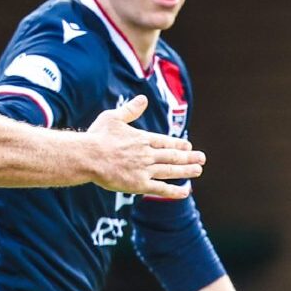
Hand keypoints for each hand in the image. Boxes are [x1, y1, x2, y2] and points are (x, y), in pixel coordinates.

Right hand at [86, 95, 204, 197]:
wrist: (88, 157)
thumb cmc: (97, 136)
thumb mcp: (113, 117)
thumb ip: (130, 110)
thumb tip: (143, 99)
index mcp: (142, 138)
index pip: (165, 141)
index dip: (178, 144)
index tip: (188, 146)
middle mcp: (147, 154)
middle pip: (172, 156)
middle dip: (189, 157)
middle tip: (202, 158)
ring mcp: (144, 170)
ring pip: (171, 171)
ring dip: (186, 171)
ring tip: (198, 170)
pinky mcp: (139, 184)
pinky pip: (161, 188)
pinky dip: (174, 191)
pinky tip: (185, 191)